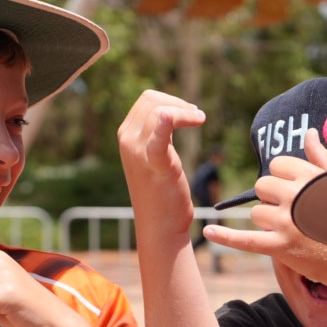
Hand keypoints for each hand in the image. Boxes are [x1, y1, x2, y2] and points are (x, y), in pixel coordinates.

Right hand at [116, 89, 208, 235]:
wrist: (161, 226)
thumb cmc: (163, 193)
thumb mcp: (155, 157)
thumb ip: (158, 135)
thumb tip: (172, 112)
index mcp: (126, 136)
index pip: (147, 100)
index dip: (172, 101)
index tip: (190, 112)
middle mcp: (127, 140)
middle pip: (152, 100)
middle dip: (179, 103)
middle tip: (198, 117)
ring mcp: (137, 151)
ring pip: (159, 109)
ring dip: (186, 111)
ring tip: (200, 120)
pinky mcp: (155, 162)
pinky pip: (161, 131)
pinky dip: (174, 119)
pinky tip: (191, 119)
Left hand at [207, 133, 326, 286]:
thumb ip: (320, 157)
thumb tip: (309, 133)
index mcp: (309, 177)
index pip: (276, 166)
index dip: (282, 178)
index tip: (294, 191)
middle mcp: (296, 196)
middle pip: (262, 187)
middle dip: (272, 199)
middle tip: (292, 213)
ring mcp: (286, 222)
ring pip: (257, 214)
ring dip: (268, 223)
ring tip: (294, 231)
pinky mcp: (281, 247)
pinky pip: (245, 239)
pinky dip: (225, 237)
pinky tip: (209, 231)